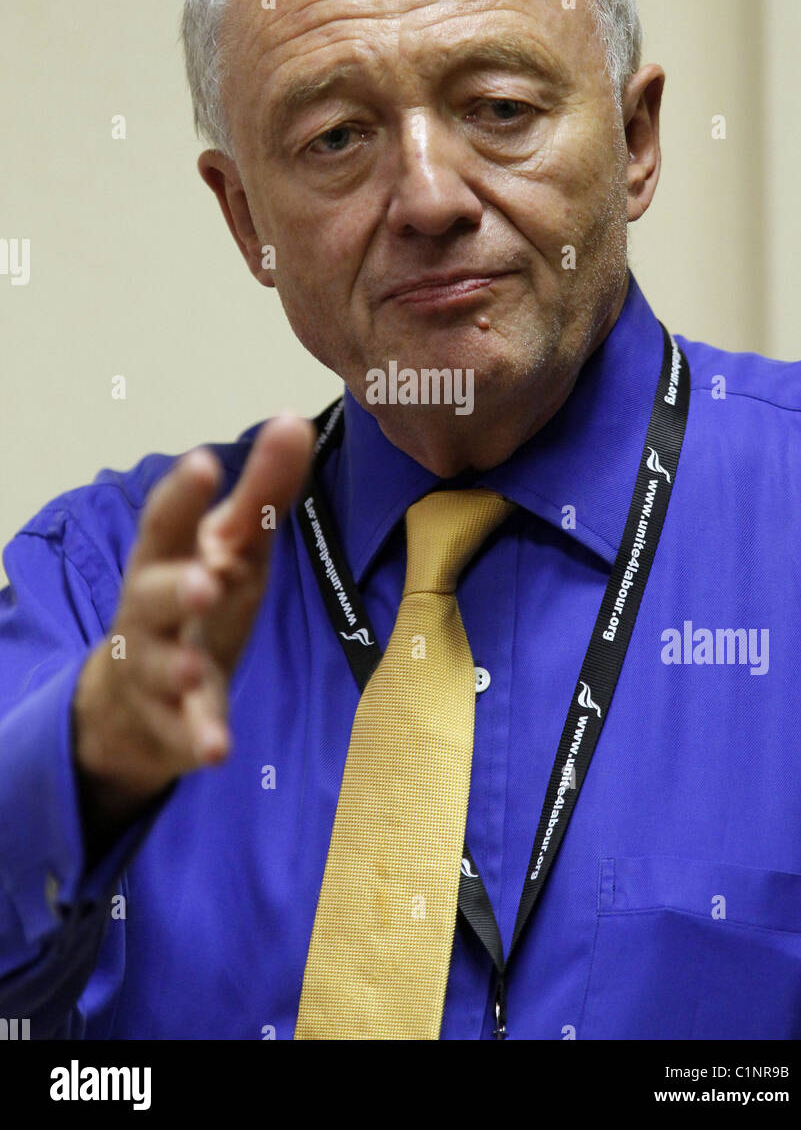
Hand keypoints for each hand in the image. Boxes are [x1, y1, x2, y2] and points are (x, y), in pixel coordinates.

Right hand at [73, 413, 314, 824]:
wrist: (138, 695)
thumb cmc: (195, 598)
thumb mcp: (232, 545)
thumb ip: (263, 489)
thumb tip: (295, 418)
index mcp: (168, 558)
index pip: (168, 522)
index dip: (182, 494)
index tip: (202, 462)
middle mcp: (153, 612)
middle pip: (151, 595)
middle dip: (174, 586)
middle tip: (204, 579)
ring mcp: (157, 669)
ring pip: (161, 667)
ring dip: (178, 667)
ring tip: (195, 669)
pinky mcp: (173, 723)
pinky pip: (182, 733)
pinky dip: (197, 738)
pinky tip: (216, 749)